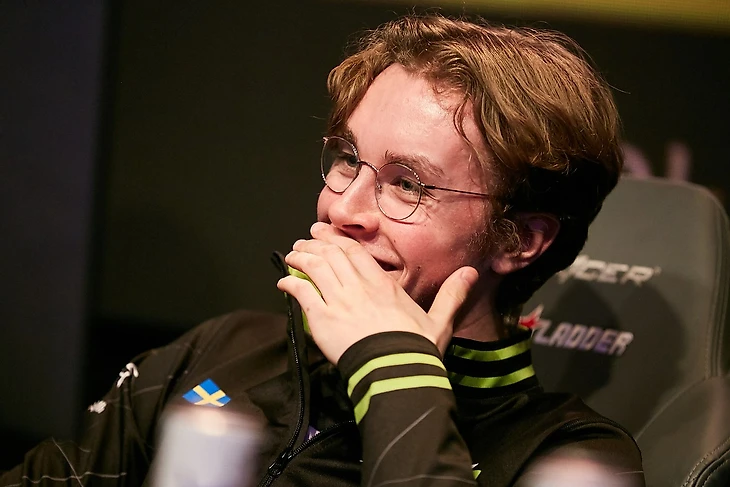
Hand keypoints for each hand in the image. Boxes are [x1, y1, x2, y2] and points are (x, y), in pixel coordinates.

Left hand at [276, 222, 478, 364]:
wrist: (397, 372)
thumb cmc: (417, 350)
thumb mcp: (440, 321)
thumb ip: (451, 294)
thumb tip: (471, 272)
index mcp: (384, 285)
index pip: (356, 253)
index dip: (338, 240)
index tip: (326, 233)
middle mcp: (359, 287)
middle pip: (333, 255)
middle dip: (316, 244)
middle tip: (305, 239)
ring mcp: (340, 301)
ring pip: (316, 268)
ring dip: (301, 259)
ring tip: (291, 255)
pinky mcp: (323, 319)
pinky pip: (303, 294)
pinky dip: (291, 285)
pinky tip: (283, 282)